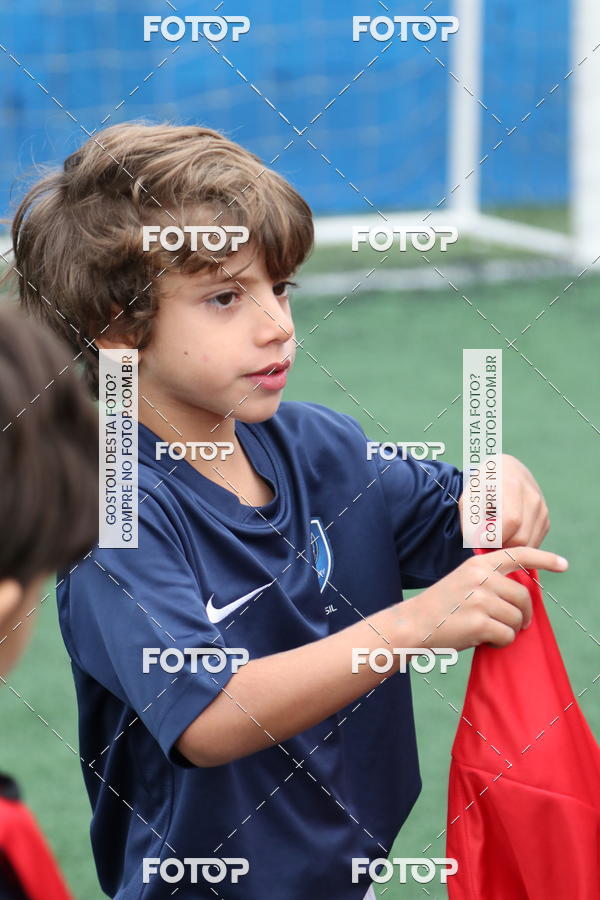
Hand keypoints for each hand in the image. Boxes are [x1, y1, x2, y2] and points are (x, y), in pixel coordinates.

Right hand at [399, 546, 567, 650]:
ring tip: (489, 631)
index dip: (544, 558)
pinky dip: (500, 643)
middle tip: (515, 624)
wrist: (413, 624)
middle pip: (524, 596)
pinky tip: (483, 640)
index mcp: (478, 564)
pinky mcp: (479, 623)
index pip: (518, 554)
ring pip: (517, 619)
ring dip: (509, 630)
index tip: (563, 564)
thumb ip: (490, 580)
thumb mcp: (464, 580)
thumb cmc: (442, 606)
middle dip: (524, 614)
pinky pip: (507, 636)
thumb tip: (525, 593)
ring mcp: (480, 600)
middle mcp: (481, 577)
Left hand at [458, 454, 549, 547]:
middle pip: (521, 537)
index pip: (511, 520)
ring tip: (494, 541)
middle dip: (502, 547)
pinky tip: (505, 537)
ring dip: (510, 549)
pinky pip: (534, 543)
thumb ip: (470, 520)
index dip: (496, 537)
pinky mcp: (545, 519)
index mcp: (511, 485)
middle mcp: (532, 496)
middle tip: (487, 544)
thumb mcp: (469, 497)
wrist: (506, 471)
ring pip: (529, 544)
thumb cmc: (482, 487)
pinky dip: (519, 547)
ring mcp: (541, 508)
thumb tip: (478, 544)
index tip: (481, 540)